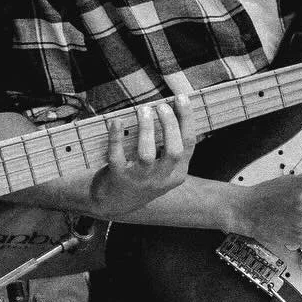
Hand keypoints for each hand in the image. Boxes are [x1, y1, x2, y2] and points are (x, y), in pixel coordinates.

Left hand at [87, 95, 196, 217]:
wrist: (113, 203)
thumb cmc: (141, 177)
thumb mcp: (163, 169)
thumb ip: (170, 147)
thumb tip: (173, 109)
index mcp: (177, 174)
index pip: (188, 144)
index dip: (187, 119)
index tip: (181, 97)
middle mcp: (161, 179)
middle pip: (173, 150)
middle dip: (169, 125)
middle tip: (161, 106)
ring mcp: (139, 179)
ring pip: (146, 155)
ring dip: (146, 129)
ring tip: (143, 109)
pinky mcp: (118, 178)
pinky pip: (117, 156)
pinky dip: (116, 137)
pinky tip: (116, 121)